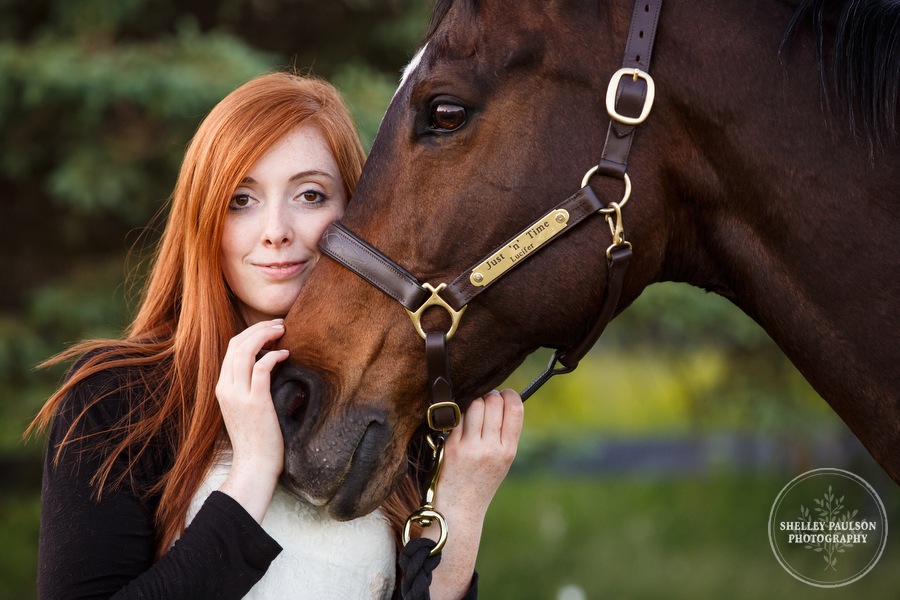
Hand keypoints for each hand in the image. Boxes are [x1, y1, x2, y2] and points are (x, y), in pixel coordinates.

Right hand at [215, 319, 289, 521]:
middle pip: (237, 344)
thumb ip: (251, 388)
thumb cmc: (257, 440)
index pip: (231, 350)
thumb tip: (269, 366)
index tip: (270, 329)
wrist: (254, 466)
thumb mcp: (247, 409)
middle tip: (280, 324)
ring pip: (246, 351)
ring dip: (266, 335)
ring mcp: (238, 395)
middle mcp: (226, 388)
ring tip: (283, 330)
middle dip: (258, 328)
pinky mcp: (255, 402)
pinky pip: (262, 367)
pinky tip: (286, 354)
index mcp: (222, 388)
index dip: (250, 334)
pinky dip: (274, 355)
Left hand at [436, 389, 523, 517]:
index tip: (505, 394)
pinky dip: (460, 415)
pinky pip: (458, 417)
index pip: (515, 409)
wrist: (460, 507)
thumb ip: (504, 433)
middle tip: (487, 401)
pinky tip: (461, 423)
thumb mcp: (503, 460)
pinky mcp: (452, 446)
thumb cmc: (482, 480)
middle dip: (491, 396)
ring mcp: (470, 447)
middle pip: (494, 402)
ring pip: (475, 405)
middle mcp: (491, 448)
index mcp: (508, 451)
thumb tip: (501, 399)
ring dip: (474, 402)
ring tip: (473, 412)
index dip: (510, 394)